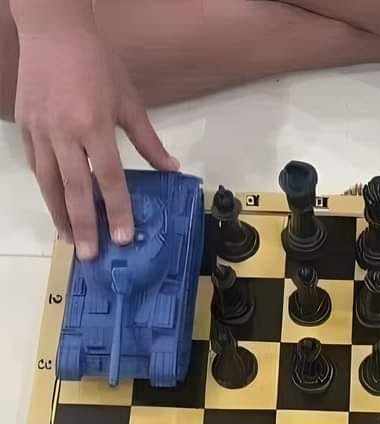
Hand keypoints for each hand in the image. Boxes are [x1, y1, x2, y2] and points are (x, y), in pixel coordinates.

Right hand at [14, 26, 178, 258]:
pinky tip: (56, 208)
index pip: (109, 178)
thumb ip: (148, 141)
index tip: (123, 237)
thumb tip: (172, 170)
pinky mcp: (26, 127)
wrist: (53, 31)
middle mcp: (65, 132)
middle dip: (84, 225)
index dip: (117, 210)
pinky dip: (46, 190)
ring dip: (60, 215)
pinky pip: (37, 167)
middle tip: (90, 255)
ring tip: (71, 239)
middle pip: (75, 189)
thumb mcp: (129, 101)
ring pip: (49, 183)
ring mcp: (41, 131)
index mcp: (94, 125)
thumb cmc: (97, 64)